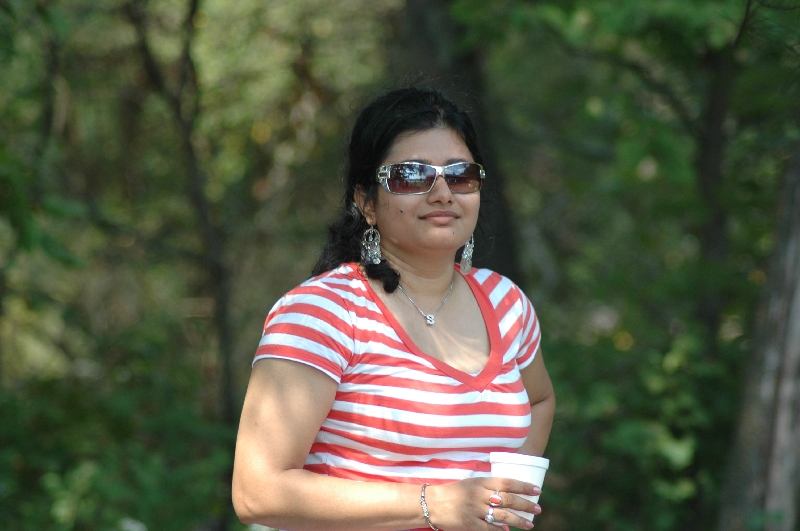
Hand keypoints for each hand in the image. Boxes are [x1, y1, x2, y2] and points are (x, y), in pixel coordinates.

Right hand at [424, 478, 541, 530]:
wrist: (432, 503)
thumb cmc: (455, 492)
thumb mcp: (472, 483)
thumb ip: (488, 487)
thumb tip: (508, 496)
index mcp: (481, 482)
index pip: (507, 482)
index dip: (524, 486)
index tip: (537, 490)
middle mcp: (479, 495)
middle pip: (508, 500)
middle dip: (526, 504)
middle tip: (538, 508)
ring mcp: (475, 510)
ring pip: (503, 516)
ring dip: (519, 520)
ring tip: (530, 524)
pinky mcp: (470, 524)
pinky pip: (490, 529)